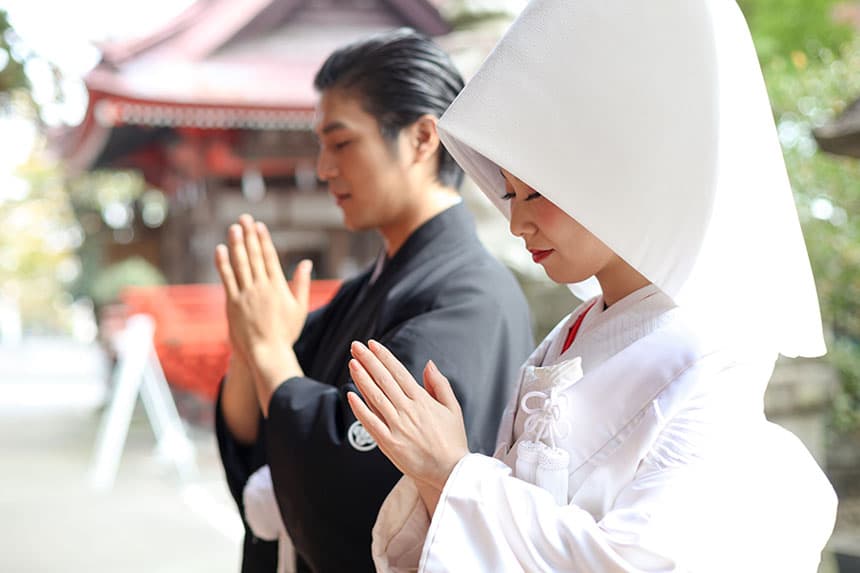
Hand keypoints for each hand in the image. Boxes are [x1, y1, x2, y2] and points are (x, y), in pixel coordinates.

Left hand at [214, 214, 310, 392]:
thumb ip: (301, 284)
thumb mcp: (299, 308)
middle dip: (249, 235)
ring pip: (240, 264)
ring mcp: (246, 295)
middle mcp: (261, 287)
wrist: (267, 352)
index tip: (259, 226)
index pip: (269, 258)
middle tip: (244, 218)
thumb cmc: (286, 332)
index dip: (264, 240)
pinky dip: (223, 264)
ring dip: (236, 244)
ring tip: (233, 228)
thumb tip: (306, 263)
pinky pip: (227, 279)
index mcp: (277, 287)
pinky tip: (220, 250)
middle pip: (254, 256)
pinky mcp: (233, 303)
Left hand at [347, 340, 468, 491]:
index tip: (373, 345)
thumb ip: (439, 384)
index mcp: (423, 400)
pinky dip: (360, 409)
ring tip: (352, 363)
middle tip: (357, 347)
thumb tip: (429, 364)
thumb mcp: (453, 408)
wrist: (451, 471)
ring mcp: (397, 427)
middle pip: (384, 380)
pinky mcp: (389, 443)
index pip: (399, 372)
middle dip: (368, 361)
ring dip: (362, 379)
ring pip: (375, 397)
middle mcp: (408, 411)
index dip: (384, 357)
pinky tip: (351, 396)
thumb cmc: (452, 442)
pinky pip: (371, 422)